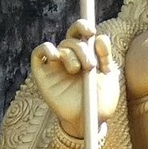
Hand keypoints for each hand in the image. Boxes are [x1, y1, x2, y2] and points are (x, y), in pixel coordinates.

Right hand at [28, 20, 119, 139]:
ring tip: (78, 70)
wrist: (89, 121)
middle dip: (82, 48)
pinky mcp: (43, 74)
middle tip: (90, 65)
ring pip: (60, 47)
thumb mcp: (109, 78)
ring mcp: (56, 65)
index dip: (83, 26)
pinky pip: (38, 54)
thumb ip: (106, 57)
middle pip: (71, 39)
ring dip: (71, 55)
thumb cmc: (100, 101)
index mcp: (86, 54)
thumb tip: (100, 37)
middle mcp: (70, 57)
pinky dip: (46, 49)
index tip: (90, 31)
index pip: (81, 32)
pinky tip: (55, 56)